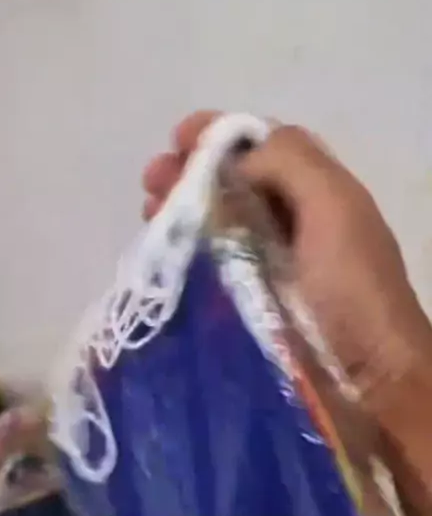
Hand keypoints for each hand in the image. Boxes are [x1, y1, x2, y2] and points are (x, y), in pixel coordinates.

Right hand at [142, 111, 431, 410]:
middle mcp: (293, 222)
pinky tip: (162, 254)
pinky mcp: (249, 306)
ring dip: (180, 211)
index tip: (178, 138)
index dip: (220, 136)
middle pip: (232, 183)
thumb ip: (289, 163)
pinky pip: (210, 266)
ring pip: (216, 223)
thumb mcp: (334, 208)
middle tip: (152, 180)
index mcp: (318, 192)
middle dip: (189, 173)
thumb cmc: (351, 290)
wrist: (367, 380)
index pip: (263, 147)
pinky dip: (184, 253)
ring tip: (149, 215)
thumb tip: (232, 159)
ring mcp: (269, 266)